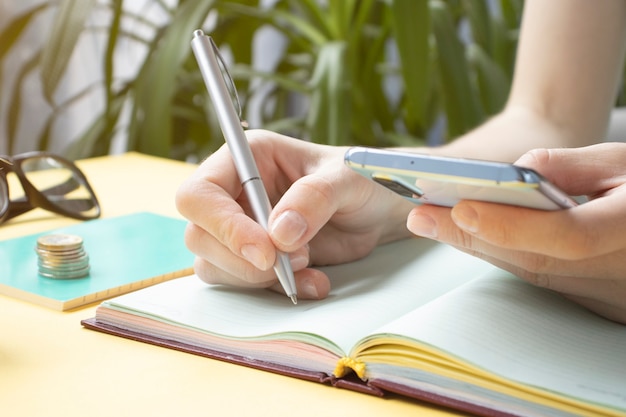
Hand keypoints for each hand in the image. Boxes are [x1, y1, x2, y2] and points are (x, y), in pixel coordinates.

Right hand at [176, 130, 413, 299]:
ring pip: (214, 264)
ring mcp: (242, 227)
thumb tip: (279, 233)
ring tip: (307, 265)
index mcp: (248, 157)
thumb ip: (314, 198)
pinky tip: (314, 280)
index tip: (264, 250)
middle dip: (241, 258)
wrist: (378, 209)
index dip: (222, 224)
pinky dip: (277, 290)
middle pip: (199, 234)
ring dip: (258, 277)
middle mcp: (235, 192)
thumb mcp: (346, 179)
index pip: (201, 193)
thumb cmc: (361, 178)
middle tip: (292, 260)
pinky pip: (245, 283)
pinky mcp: (256, 257)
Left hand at [406, 142, 625, 323]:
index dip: (511, 226)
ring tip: (430, 222)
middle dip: (470, 237)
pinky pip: (541, 278)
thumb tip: (520, 169)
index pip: (567, 237)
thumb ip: (576, 165)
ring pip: (531, 272)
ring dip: (477, 247)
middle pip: (533, 260)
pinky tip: (469, 235)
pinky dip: (503, 254)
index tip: (460, 208)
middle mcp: (619, 271)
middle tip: (420, 215)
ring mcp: (609, 294)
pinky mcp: (598, 302)